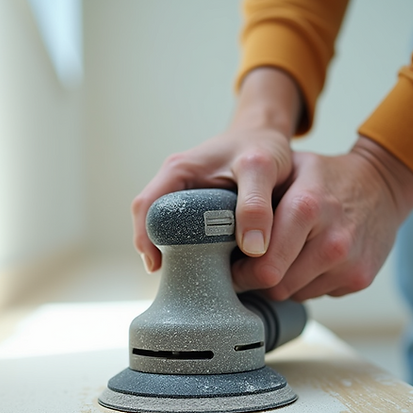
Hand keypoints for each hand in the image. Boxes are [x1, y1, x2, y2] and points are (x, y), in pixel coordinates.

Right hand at [132, 68, 301, 272]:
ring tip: (190, 275)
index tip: (156, 266)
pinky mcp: (199, 208)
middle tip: (175, 276)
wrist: (267, 136)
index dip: (145, 237)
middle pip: (153, 222)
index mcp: (178, 170)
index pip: (146, 206)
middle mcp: (175, 184)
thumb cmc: (261, 146)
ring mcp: (185, 197)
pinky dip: (194, 249)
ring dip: (176, 252)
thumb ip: (255, 205)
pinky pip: (186, 231)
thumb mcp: (260, 168)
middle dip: (160, 250)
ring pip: (169, 229)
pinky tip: (208, 265)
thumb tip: (252, 249)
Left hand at [231, 136, 412, 300]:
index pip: (263, 265)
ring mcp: (349, 264)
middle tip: (249, 267)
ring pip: (294, 294)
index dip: (240, 271)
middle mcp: (332, 241)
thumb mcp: (288, 169)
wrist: (384, 183)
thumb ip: (255, 198)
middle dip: (257, 280)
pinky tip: (307, 259)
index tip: (231, 265)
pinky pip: (316, 295)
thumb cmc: (325, 176)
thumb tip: (213, 229)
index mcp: (307, 208)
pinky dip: (305, 283)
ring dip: (281, 282)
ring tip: (282, 256)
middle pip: (276, 286)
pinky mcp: (360, 279)